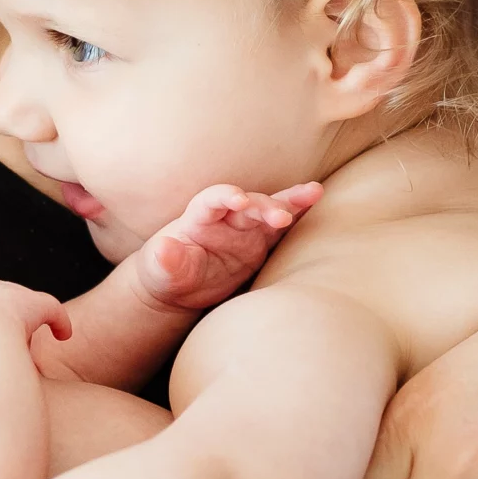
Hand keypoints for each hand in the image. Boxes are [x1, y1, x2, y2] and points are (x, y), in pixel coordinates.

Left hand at [135, 183, 322, 313]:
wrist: (181, 286)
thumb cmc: (167, 274)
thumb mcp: (160, 272)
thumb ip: (165, 261)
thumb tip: (163, 249)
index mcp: (199, 219)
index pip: (212, 201)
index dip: (225, 196)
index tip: (240, 199)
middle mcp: (226, 218)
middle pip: (248, 204)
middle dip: (265, 206)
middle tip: (282, 217)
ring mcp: (245, 228)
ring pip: (270, 209)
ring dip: (290, 201)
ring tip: (314, 192)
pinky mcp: (260, 241)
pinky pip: (282, 226)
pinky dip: (299, 214)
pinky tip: (317, 201)